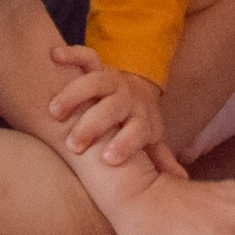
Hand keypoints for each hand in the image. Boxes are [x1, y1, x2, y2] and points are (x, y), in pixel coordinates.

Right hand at [48, 46, 179, 174]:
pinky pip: (86, 56)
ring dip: (75, 94)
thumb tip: (180, 181)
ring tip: (54, 112)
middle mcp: (127, 100)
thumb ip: (160, 160)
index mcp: (141, 120)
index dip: (126, 143)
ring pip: (96, 82)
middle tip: (74, 144)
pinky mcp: (98, 67)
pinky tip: (55, 56)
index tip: (109, 160)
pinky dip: (72, 54)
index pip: (137, 131)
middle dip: (94, 125)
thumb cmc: (136, 124)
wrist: (137, 91)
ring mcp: (112, 82)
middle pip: (113, 108)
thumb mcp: (150, 142)